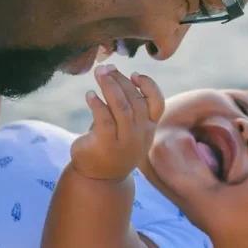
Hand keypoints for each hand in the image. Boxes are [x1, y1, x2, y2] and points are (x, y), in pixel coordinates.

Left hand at [70, 64, 164, 180]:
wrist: (99, 179)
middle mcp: (141, 134)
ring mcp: (125, 141)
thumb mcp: (126, 128)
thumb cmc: (111, 146)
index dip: (149, 85)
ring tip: (99, 73)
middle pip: (136, 100)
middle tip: (106, 68)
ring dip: (110, 86)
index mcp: (148, 128)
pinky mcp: (107, 145)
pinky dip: (97, 103)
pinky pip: (104, 119)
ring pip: (122, 107)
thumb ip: (127, 106)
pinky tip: (90, 95)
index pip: (158, 103)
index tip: (134, 74)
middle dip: (121, 80)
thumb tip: (115, 74)